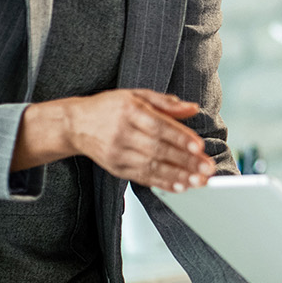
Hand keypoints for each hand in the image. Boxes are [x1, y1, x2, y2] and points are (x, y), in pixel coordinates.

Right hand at [18, 89, 214, 190]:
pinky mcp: (116, 168)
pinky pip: (142, 178)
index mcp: (130, 111)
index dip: (180, 137)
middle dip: (185, 161)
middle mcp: (123, 133)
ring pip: (151, 166)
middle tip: (207, 169)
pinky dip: (162, 183)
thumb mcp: (136, 95)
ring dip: (178, 176)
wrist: (75, 124)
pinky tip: (179, 187)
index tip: (199, 147)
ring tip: (198, 182)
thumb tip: (192, 108)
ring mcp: (118, 153)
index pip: (159, 126)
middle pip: (158, 149)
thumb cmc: (109, 108)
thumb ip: (166, 103)